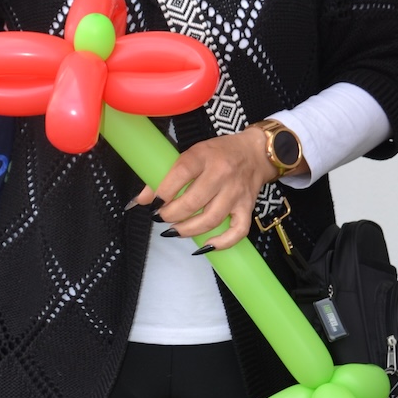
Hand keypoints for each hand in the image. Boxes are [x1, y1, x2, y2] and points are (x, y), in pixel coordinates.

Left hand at [130, 129, 277, 250]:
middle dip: (171, 215)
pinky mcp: (248, 206)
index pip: (180, 174)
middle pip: (193, 202)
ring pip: (211, 219)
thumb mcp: (192, 154)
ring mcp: (236, 192)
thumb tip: (142, 200)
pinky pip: (237, 231)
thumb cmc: (219, 153)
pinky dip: (221, 243)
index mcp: (204, 156)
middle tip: (161, 218)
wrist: (256, 152)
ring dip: (188, 230)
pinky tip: (205, 245)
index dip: (163, 192)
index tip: (153, 204)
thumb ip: (168, 175)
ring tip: (174, 231)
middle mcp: (221, 174)